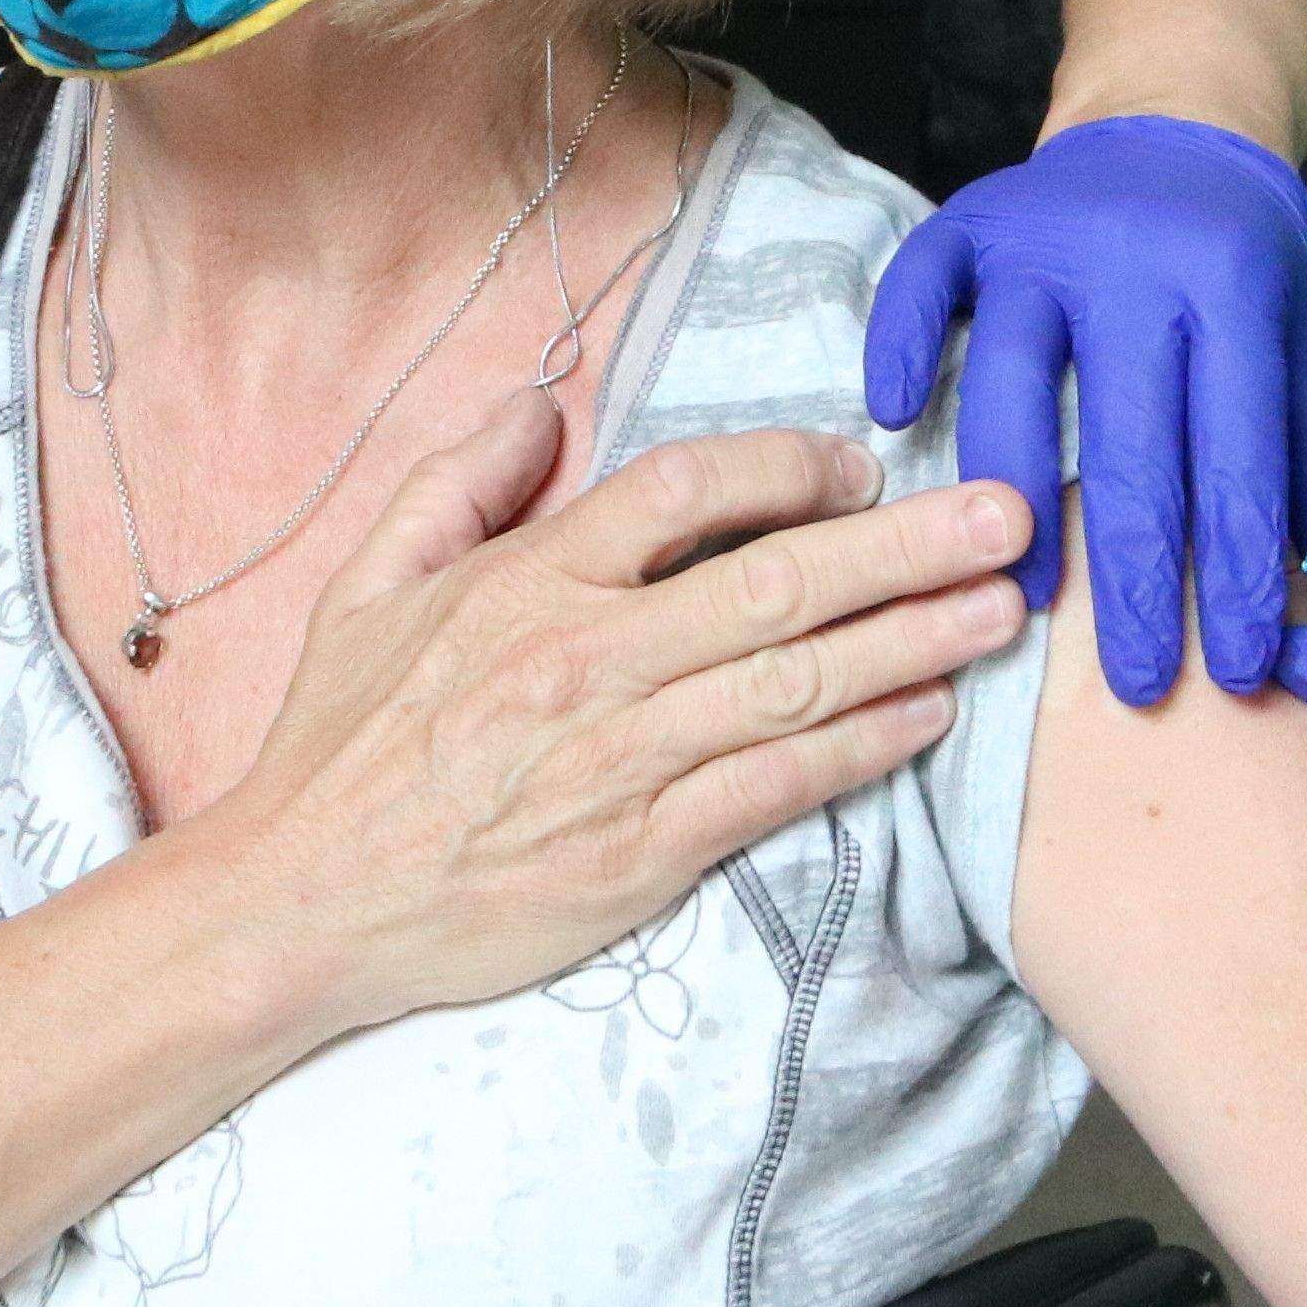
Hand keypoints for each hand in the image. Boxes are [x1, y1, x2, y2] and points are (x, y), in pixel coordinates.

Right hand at [211, 399, 1031, 1033]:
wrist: (296, 905)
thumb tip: (533, 401)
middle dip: (907, 544)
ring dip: (913, 641)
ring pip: (794, 683)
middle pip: (775, 581)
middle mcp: (584, 660)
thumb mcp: (368, 585)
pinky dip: (860, 749)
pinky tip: (928, 717)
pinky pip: (773, 788)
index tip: (860, 464)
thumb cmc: (340, 746)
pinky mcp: (637, 855)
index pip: (685, 489)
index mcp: (527, 582)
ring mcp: (616, 761)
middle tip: (1011, 516)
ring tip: (1002, 610)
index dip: (788, 467)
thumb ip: (457, 484)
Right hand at [862, 114, 1306, 708]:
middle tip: (1140, 689)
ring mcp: (1043, 239)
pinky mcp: (969, 221)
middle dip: (1138, 581)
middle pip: (1130, 441)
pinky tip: (898, 426)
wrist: (1176, 123)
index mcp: (1237, 291)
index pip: (1240, 455)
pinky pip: (920, 288)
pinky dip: (902, 350)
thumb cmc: (1243, 265)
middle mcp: (1138, 261)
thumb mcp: (1300, 346)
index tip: (1242, 672)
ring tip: (1024, 606)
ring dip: (1014, 500)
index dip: (1242, 572)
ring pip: (1013, 383)